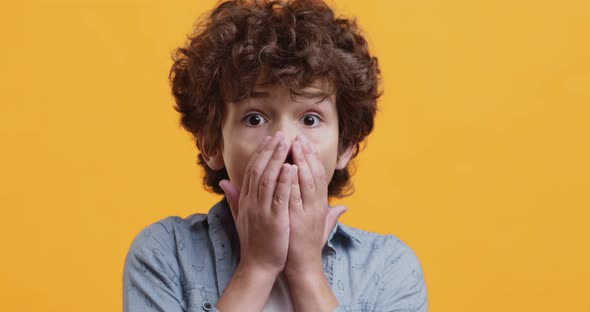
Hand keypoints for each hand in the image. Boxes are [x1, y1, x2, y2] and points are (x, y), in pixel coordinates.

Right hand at [219, 132, 291, 275]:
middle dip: (269, 150)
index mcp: (246, 200)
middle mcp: (251, 202)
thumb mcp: (240, 217)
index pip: (252, 170)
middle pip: (259, 170)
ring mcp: (261, 210)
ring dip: (277, 159)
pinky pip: (278, 196)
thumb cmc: (254, 242)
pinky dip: (284, 180)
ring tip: (286, 143)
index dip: (261, 153)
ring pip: (267, 179)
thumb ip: (233, 198)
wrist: (258, 265)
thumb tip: (223, 181)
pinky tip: (291, 167)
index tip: (270, 139)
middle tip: (279, 134)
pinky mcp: (274, 219)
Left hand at [284, 135, 346, 277]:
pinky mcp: (295, 219)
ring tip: (293, 145)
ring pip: (306, 181)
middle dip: (306, 154)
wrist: (303, 268)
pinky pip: (294, 196)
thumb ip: (332, 215)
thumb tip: (343, 208)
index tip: (305, 143)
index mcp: (320, 205)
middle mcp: (316, 206)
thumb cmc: (308, 246)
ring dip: (301, 161)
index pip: (319, 176)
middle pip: (314, 174)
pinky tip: (287, 167)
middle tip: (298, 137)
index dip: (312, 158)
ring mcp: (306, 212)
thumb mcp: (322, 227)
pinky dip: (291, 180)